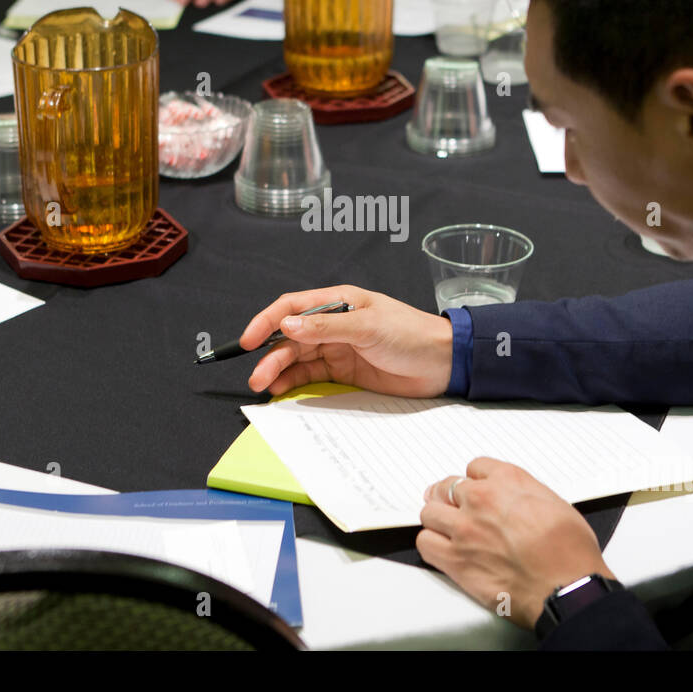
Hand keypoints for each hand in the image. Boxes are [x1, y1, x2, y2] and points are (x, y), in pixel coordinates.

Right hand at [243, 285, 453, 397]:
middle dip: (270, 355)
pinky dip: (294, 382)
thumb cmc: (411, 334)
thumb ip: (326, 326)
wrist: (443, 362)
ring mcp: (337, 348)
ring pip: (297, 358)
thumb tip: (287, 324)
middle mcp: (333, 323)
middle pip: (290, 337)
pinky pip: (311, 375)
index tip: (248, 340)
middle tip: (258, 377)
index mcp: (338, 301)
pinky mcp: (343, 371)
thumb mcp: (368, 326)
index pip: (292, 307)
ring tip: (265, 386)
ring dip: (278, 371)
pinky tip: (282, 390)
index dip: (267, 321)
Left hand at [419, 458, 613, 629]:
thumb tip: (520, 501)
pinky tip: (441, 549)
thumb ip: (527, 494)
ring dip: (438, 520)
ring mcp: (465, 529)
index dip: (475, 480)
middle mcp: (482, 499)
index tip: (475, 489)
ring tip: (445, 528)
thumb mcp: (556, 503)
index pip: (475, 467)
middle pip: (447, 487)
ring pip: (430, 513)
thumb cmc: (570, 552)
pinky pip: (425, 543)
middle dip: (451, 497)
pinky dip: (431, 544)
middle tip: (453, 506)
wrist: (567, 587)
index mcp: (509, 480)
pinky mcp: (455, 559)